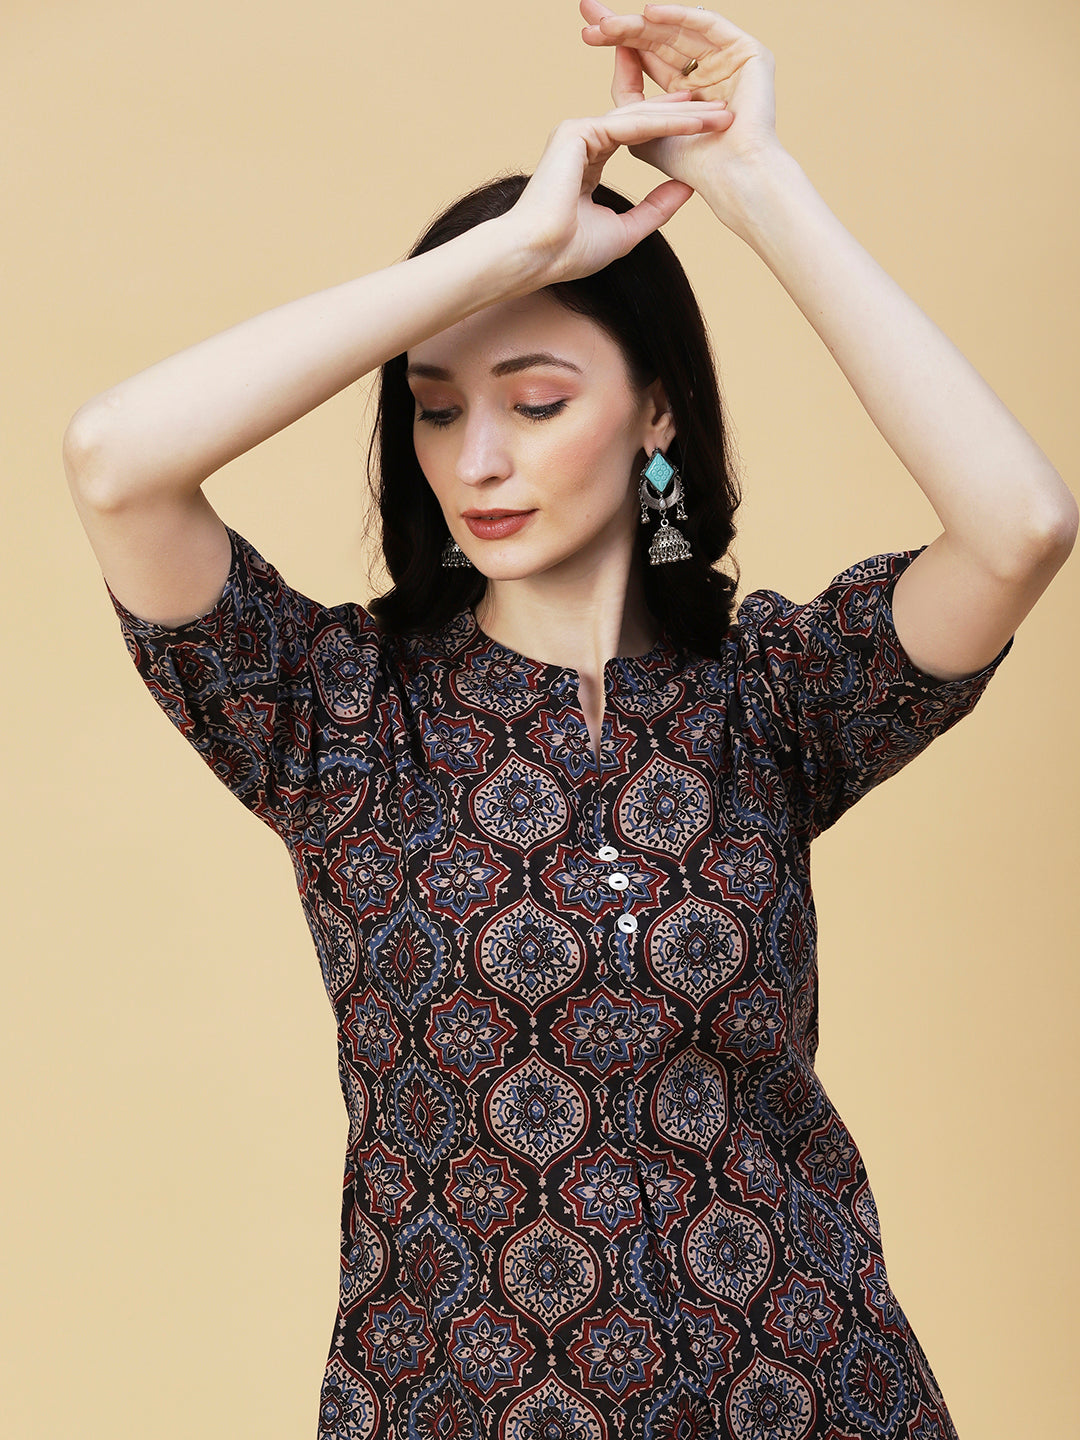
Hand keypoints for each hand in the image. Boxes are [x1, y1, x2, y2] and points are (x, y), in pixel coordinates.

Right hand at [504, 92, 733, 282]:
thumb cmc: (570, 253)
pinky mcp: (577, 131)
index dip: (674, 133)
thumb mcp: (627, 230)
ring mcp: (578, 131)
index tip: (708, 132)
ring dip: (683, 116)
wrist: (537, 257)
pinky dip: (665, 123)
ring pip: (641, 118)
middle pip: (644, 121)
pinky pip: (630, 124)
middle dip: (686, 117)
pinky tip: (695, 123)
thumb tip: (688, 188)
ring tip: (720, 114)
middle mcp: (582, 139)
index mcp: (589, 159)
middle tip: (725, 112)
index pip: (639, 137)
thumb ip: (656, 208)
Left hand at [579, 2, 781, 202]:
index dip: (619, 43)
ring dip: (642, 24)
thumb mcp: (644, 128)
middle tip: (589, 12)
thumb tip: (617, 55)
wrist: (729, 179)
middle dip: (623, 26)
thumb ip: (628, 95)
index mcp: (688, 91)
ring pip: (679, 31)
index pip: (649, 56)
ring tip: (608, 24)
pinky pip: (708, 24)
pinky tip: (649, 13)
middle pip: (660, 38)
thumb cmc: (692, 166)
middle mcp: (709, 71)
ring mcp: (731, 60)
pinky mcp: (749, 53)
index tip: (586, 33)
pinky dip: (679, 17)